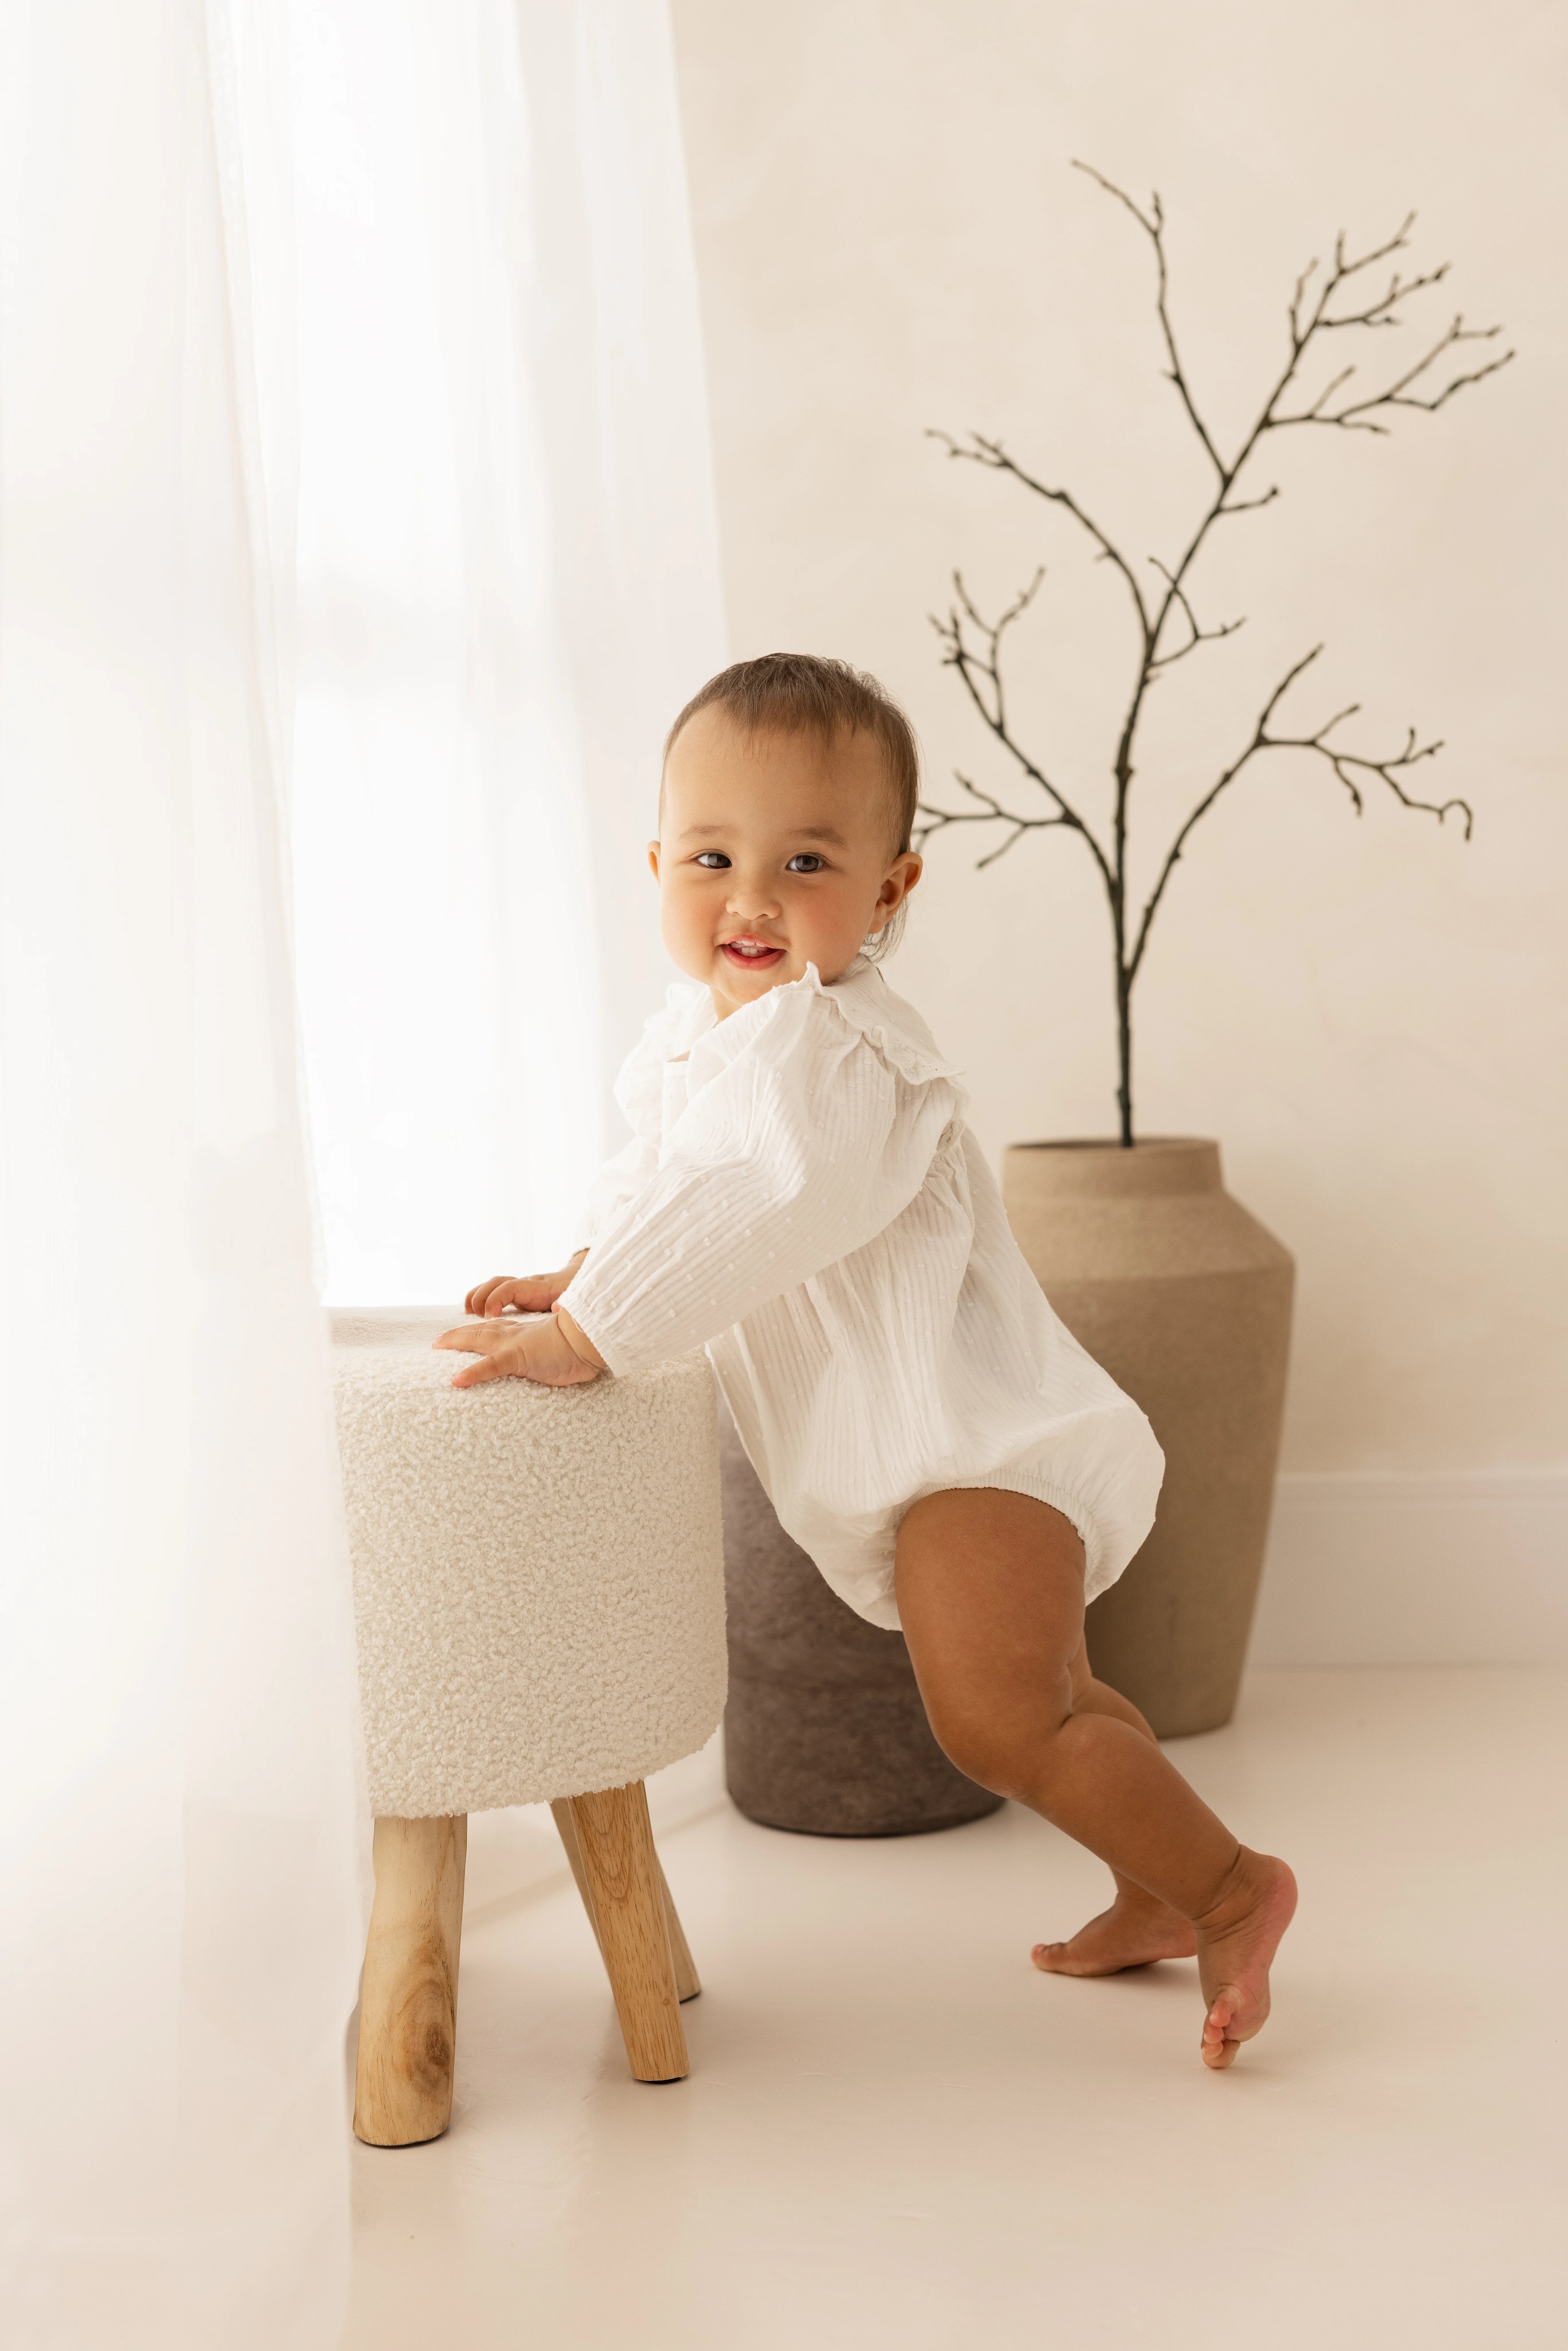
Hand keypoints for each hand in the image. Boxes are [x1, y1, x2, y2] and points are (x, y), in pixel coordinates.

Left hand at [434, 1312, 601, 1390]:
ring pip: (478, 1341)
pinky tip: (456, 1381)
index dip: (478, 1330)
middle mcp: (515, 1335)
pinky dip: (473, 1373)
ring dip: (456, 1341)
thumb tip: (556, 1358)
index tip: (464, 1332)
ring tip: (437, 1346)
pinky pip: (490, 1367)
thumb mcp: (560, 1350)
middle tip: (438, 1341)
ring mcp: (514, 1345)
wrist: (591, 1338)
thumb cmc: (582, 1346)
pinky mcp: (517, 1358)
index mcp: (524, 1333)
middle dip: (458, 1334)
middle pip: (480, 1331)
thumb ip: (551, 1353)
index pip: (495, 1328)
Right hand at [464, 1249, 586, 1318]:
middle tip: (476, 1317)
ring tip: (467, 1313)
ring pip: (494, 1284)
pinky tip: (473, 1314)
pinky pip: (496, 1291)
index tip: (490, 1316)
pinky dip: (482, 1299)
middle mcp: (527, 1284)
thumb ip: (567, 1302)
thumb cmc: (579, 1292)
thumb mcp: (576, 1298)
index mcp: (540, 1287)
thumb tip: (558, 1306)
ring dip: (477, 1296)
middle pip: (497, 1282)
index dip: (497, 1299)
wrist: (582, 1279)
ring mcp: (522, 1287)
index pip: (511, 1287)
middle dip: (481, 1296)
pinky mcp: (520, 1293)